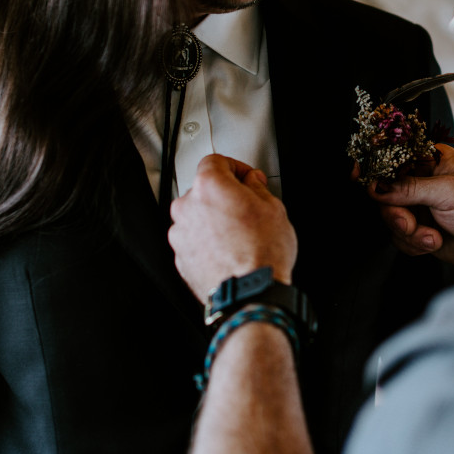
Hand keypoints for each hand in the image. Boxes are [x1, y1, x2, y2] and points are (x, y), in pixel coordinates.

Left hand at [169, 155, 297, 301]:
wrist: (250, 293)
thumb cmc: (262, 253)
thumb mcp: (273, 208)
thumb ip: (257, 188)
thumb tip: (253, 183)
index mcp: (209, 186)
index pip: (215, 161)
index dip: (235, 167)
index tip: (246, 177)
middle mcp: (187, 207)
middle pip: (203, 190)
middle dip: (224, 195)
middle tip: (247, 206)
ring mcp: (181, 234)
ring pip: (197, 217)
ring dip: (214, 220)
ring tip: (240, 234)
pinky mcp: (181, 258)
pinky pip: (194, 241)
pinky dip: (208, 242)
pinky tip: (230, 250)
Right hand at [368, 144, 453, 271]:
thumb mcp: (449, 192)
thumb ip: (411, 188)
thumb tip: (379, 186)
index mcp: (431, 160)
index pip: (394, 157)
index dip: (375, 167)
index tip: (361, 176)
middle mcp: (421, 181)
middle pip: (385, 192)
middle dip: (396, 213)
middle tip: (409, 223)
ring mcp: (419, 206)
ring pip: (390, 218)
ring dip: (410, 232)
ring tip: (432, 237)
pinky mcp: (419, 229)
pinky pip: (399, 237)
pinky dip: (414, 244)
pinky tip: (435, 243)